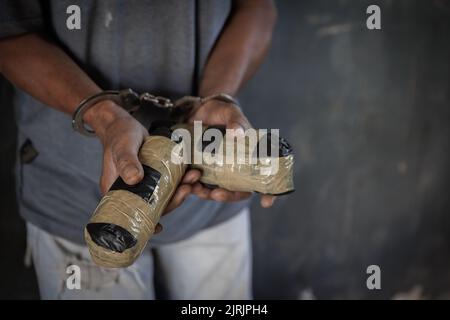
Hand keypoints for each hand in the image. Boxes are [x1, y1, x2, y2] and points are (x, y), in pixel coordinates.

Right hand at [85, 100, 200, 232]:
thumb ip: (127, 162)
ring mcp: (145, 183)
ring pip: (165, 194)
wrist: (122, 123)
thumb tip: (135, 180)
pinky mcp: (155, 174)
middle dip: (174, 200)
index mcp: (117, 192)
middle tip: (188, 188)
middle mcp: (132, 191)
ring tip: (194, 176)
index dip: (147, 222)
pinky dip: (181, 179)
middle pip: (155, 205)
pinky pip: (169, 181)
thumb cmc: (118, 136)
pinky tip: (191, 171)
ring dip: (181, 189)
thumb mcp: (122, 148)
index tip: (160, 227)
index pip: (134, 213)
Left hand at [188, 99, 275, 207]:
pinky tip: (187, 182)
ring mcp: (217, 171)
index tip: (266, 202)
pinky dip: (193, 186)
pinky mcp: (200, 169)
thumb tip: (237, 134)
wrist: (198, 110)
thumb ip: (236, 121)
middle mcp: (235, 169)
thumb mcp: (231, 113)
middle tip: (217, 194)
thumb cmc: (222, 112)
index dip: (269, 193)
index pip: (264, 179)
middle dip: (228, 196)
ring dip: (207, 194)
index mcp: (249, 158)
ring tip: (197, 189)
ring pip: (217, 191)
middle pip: (238, 191)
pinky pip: (198, 183)